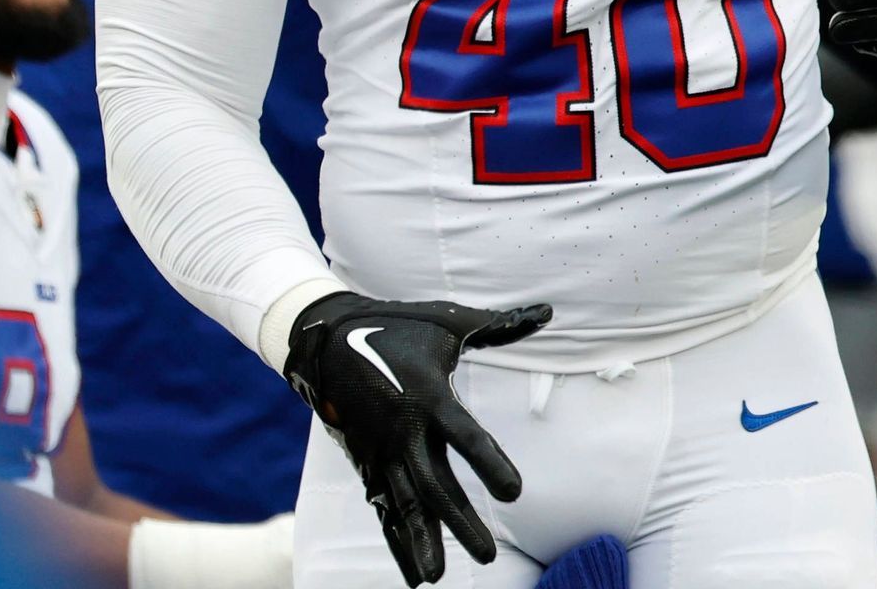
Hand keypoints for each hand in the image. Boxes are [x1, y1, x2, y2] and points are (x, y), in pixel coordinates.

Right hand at [284, 291, 551, 584]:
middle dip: (459, 519)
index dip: (488, 461)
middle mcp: (404, 428)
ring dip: (422, 538)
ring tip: (438, 576)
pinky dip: (396, 538)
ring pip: (404, 501)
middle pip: (433, 481)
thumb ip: (499, 326)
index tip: (514, 492)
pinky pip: (384, 504)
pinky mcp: (367, 459)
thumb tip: (545, 313)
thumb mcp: (448, 322)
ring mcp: (382, 448)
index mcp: (428, 394)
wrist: (330, 337)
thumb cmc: (400, 325)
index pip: (464, 434)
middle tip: (488, 555)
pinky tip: (413, 572)